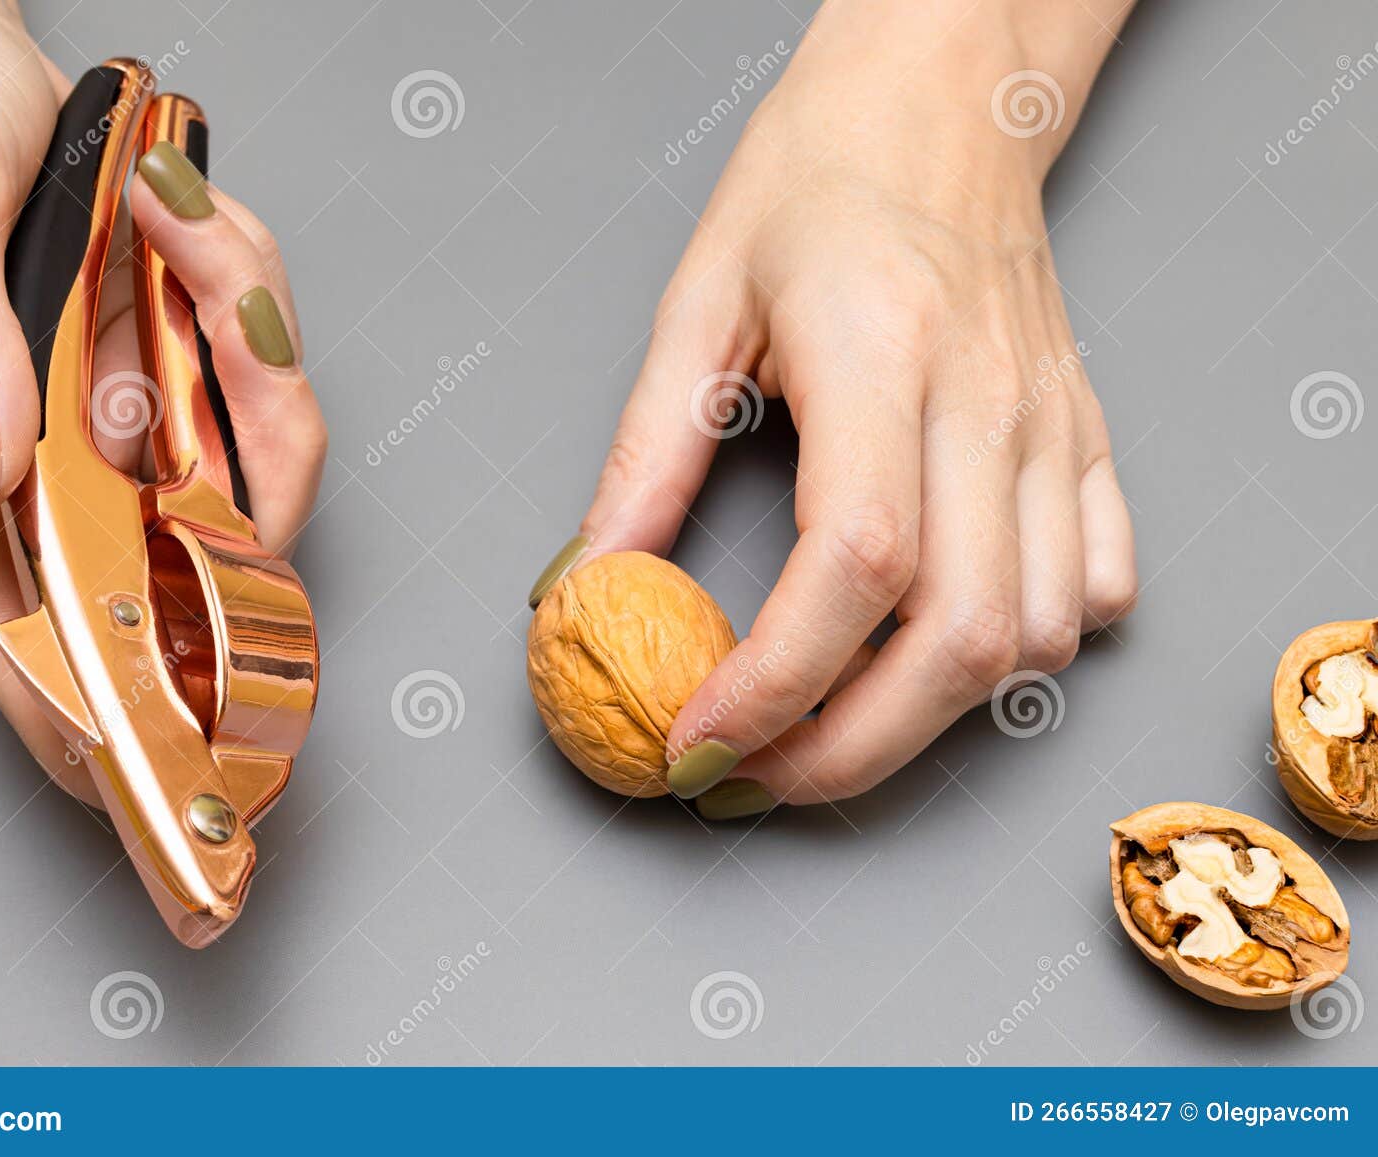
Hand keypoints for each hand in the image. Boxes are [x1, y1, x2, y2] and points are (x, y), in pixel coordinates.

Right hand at [0, 0, 324, 804]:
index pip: (21, 627)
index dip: (86, 715)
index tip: (159, 777)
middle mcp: (48, 459)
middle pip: (175, 545)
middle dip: (235, 458)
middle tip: (225, 316)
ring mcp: (115, 415)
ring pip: (236, 451)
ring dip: (240, 339)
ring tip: (175, 211)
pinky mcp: (164, 365)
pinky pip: (247, 372)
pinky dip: (243, 298)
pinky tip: (191, 219)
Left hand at [532, 0, 1137, 817]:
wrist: (940, 105)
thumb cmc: (817, 184)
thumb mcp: (697, 307)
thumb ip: (645, 458)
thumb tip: (591, 584)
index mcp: (882, 358)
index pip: (854, 566)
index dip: (774, 683)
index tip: (701, 738)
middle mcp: (987, 406)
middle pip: (959, 640)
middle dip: (851, 751)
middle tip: (758, 773)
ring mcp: (1053, 431)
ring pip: (1034, 638)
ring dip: (930, 717)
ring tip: (832, 720)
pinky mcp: (1087, 443)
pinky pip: (1096, 589)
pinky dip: (1024, 652)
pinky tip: (939, 640)